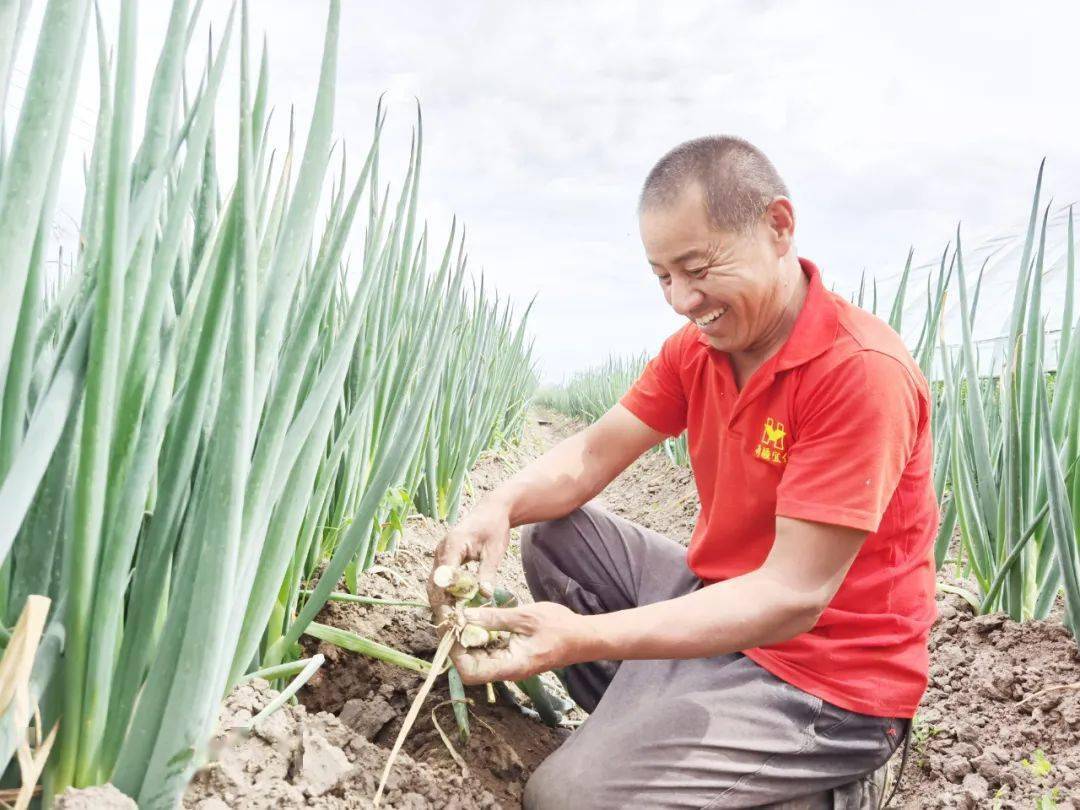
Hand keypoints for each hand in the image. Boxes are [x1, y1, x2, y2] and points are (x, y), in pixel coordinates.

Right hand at [428, 501, 510, 623]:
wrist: (491, 510)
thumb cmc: (494, 528)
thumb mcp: (494, 551)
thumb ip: (487, 572)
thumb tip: (484, 595)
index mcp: (452, 546)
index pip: (442, 578)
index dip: (445, 599)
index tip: (453, 618)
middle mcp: (441, 552)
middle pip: (434, 585)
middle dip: (440, 607)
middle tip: (449, 629)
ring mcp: (440, 556)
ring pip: (435, 586)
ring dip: (441, 604)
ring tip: (450, 626)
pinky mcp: (445, 561)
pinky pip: (441, 582)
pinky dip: (446, 597)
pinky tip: (454, 612)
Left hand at [452, 602, 591, 684]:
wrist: (584, 637)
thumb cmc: (560, 627)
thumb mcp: (525, 617)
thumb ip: (494, 618)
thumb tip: (464, 617)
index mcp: (510, 666)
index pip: (470, 672)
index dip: (455, 652)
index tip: (452, 627)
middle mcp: (506, 670)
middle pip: (470, 666)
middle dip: (458, 643)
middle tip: (452, 617)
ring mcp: (509, 664)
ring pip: (478, 657)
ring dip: (468, 638)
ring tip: (461, 614)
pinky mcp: (511, 655)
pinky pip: (489, 650)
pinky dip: (480, 635)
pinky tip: (478, 618)